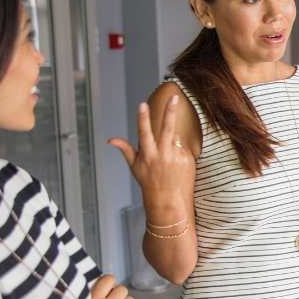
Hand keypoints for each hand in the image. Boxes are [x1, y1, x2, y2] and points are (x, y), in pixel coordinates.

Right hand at [108, 96, 193, 216]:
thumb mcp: (134, 166)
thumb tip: (110, 140)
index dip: (142, 118)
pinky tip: (177, 164)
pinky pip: (183, 148)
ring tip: (168, 160)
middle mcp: (162, 154)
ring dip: (171, 142)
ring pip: (175, 138)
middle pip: (167, 128)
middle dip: (170, 111)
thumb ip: (125, 149)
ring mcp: (177, 156)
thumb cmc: (150, 183)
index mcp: (148, 154)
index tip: (142, 104)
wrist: (169, 201)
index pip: (144, 132)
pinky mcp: (188, 159)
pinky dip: (179, 152)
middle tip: (175, 98)